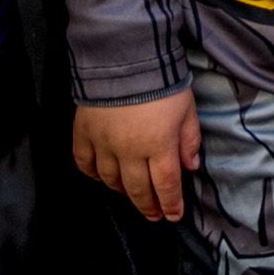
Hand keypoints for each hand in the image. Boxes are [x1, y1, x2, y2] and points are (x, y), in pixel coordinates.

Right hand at [73, 89, 200, 225]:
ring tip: (133, 196)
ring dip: (123, 192)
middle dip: (148, 206)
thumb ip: (189, 140)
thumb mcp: (187, 109)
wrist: (123, 58)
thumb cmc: (161, 83)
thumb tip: (190, 167)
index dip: (171, 203)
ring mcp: (103, 144)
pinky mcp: (83, 134)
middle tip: (155, 215)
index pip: (165, 184)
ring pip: (111, 180)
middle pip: (138, 189)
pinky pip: (84, 163)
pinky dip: (93, 174)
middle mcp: (129, 151)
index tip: (174, 216)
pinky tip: (102, 178)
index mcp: (158, 146)